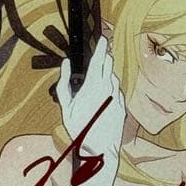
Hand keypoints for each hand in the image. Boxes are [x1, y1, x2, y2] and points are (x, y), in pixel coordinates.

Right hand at [55, 37, 124, 177]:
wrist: (100, 147)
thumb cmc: (80, 127)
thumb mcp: (65, 105)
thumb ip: (64, 82)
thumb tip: (65, 64)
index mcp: (92, 86)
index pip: (98, 59)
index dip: (100, 47)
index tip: (102, 38)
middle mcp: (107, 88)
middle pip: (108, 64)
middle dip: (104, 57)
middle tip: (99, 53)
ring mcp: (116, 96)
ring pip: (112, 77)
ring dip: (105, 75)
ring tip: (95, 84)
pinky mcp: (121, 103)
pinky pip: (115, 90)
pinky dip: (109, 89)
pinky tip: (101, 98)